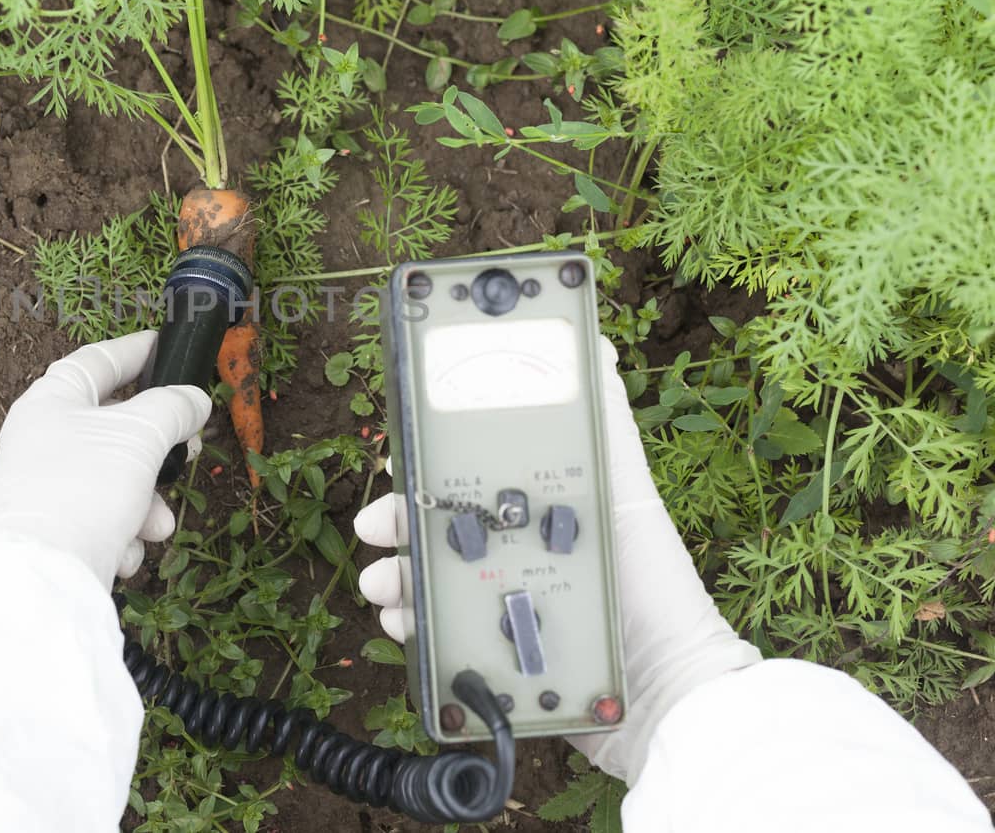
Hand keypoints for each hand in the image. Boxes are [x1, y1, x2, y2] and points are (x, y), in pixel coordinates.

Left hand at [0, 331, 210, 589]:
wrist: (42, 576)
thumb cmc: (84, 487)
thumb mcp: (140, 435)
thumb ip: (173, 408)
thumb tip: (194, 401)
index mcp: (52, 400)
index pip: (99, 361)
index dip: (137, 350)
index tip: (167, 345)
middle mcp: (44, 439)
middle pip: (116, 428)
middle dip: (158, 449)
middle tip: (189, 451)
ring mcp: (49, 487)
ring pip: (118, 482)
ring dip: (146, 505)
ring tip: (155, 526)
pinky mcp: (57, 531)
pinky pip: (104, 521)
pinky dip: (122, 535)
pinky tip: (122, 551)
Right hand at [353, 337, 760, 781]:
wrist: (666, 698)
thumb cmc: (654, 590)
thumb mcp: (626, 496)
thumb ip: (606, 426)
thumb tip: (598, 344)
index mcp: (540, 513)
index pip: (470, 478)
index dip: (429, 469)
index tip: (401, 460)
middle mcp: (516, 556)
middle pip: (438, 529)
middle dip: (397, 522)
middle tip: (375, 527)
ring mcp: (503, 609)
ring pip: (427, 583)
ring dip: (393, 577)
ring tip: (383, 586)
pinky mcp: (496, 659)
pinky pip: (437, 640)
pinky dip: (411, 629)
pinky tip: (403, 624)